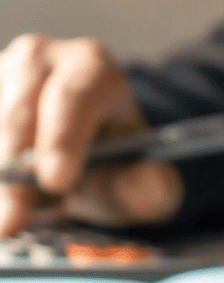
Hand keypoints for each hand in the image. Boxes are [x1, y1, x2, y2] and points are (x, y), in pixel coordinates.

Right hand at [0, 33, 183, 234]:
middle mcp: (40, 58)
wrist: (84, 150)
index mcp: (93, 67)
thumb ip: (148, 187)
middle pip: (20, 113)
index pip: (74, 98)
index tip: (56, 183)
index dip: (62, 140)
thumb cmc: (114, 161)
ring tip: (3, 224)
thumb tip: (149, 190)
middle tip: (11, 222)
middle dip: (12, 173)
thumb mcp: (140, 177)